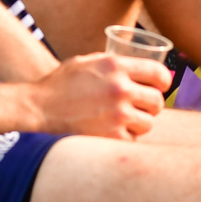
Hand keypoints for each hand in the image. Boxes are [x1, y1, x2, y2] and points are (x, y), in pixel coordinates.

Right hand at [28, 52, 168, 139]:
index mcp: (115, 65)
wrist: (36, 109)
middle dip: (152, 105)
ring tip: (124, 122)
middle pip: (157, 100)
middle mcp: (120, 88)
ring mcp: (116, 113)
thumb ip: (111, 62)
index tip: (161, 87)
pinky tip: (112, 133)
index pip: (158, 72)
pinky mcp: (110, 136)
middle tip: (142, 109)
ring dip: (139, 124)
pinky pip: (132, 140)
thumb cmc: (59, 85)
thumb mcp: (85, 62)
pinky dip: (125, 139)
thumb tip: (136, 63)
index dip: (164, 81)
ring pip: (148, 123)